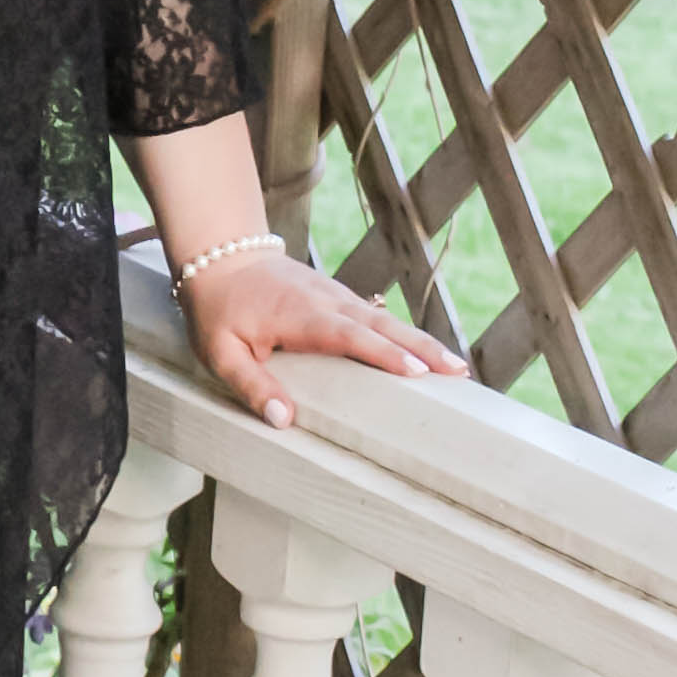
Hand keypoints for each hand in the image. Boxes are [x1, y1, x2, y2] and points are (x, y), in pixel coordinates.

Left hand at [176, 250, 464, 429]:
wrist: (221, 256)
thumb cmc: (218, 310)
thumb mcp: (220, 352)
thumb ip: (251, 385)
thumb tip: (284, 420)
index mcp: (301, 316)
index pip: (349, 336)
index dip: (383, 353)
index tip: (418, 370)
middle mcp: (327, 302)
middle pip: (381, 326)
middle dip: (421, 348)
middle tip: (458, 371)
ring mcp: (336, 295)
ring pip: (385, 319)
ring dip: (421, 341)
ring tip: (456, 367)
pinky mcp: (338, 297)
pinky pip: (376, 317)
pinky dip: (405, 333)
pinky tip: (427, 352)